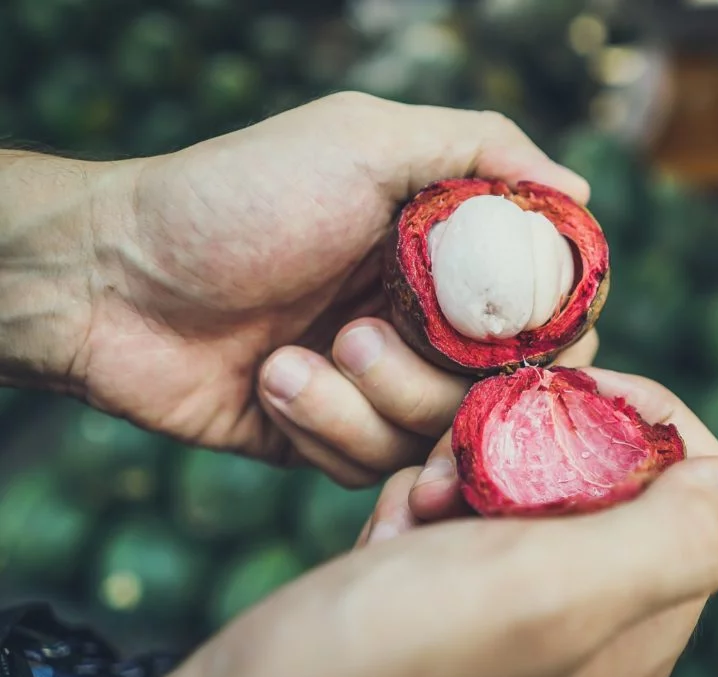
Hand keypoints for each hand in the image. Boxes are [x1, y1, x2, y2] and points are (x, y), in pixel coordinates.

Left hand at [66, 92, 591, 481]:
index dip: (553, 334)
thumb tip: (577, 189)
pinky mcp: (331, 437)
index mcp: (446, 255)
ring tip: (291, 357)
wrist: (114, 279)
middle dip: (429, 379)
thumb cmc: (238, 199)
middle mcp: (425, 322)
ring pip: (432, 437)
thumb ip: (477, 148)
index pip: (546, 309)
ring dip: (362, 402)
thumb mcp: (362, 141)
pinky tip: (269, 382)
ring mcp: (378, 385)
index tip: (535, 344)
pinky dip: (321, 427)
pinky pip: (368, 468)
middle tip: (356, 335)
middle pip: (496, 391)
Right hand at [165, 369, 717, 676]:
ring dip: (467, 466)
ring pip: (525, 484)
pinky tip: (387, 543)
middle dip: (535, 439)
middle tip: (465, 456)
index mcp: (636, 620)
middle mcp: (589, 621)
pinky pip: (463, 518)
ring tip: (418, 505)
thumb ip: (664, 544)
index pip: (694, 485)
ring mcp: (516, 613)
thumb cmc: (388, 662)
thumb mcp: (543, 594)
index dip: (645, 417)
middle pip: (603, 475)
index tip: (571, 389)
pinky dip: (422, 507)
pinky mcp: (450, 605)